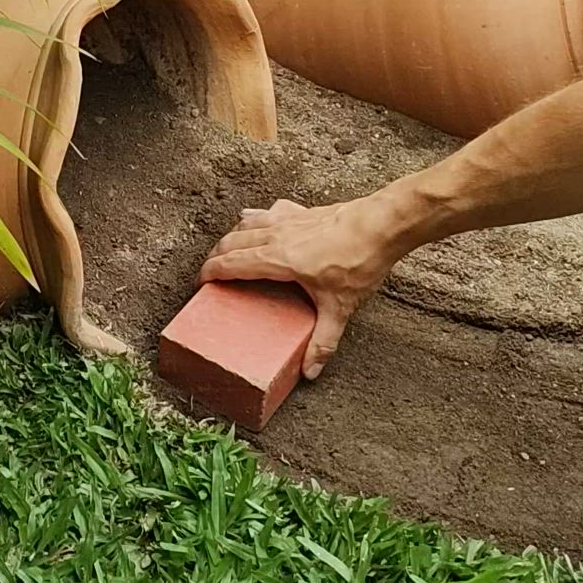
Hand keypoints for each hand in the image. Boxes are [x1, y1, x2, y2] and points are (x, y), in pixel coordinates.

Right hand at [197, 194, 399, 378]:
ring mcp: (288, 219)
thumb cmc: (359, 260)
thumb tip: (311, 371)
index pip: (232, 263)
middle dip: (215, 256)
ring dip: (232, 236)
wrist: (381, 223)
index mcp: (278, 259)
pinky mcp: (302, 212)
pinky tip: (261, 220)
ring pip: (247, 223)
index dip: (210, 272)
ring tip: (228, 249)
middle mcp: (277, 235)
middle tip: (210, 272)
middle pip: (232, 241)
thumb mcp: (340, 308)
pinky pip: (269, 212)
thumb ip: (324, 342)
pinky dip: (257, 218)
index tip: (200, 283)